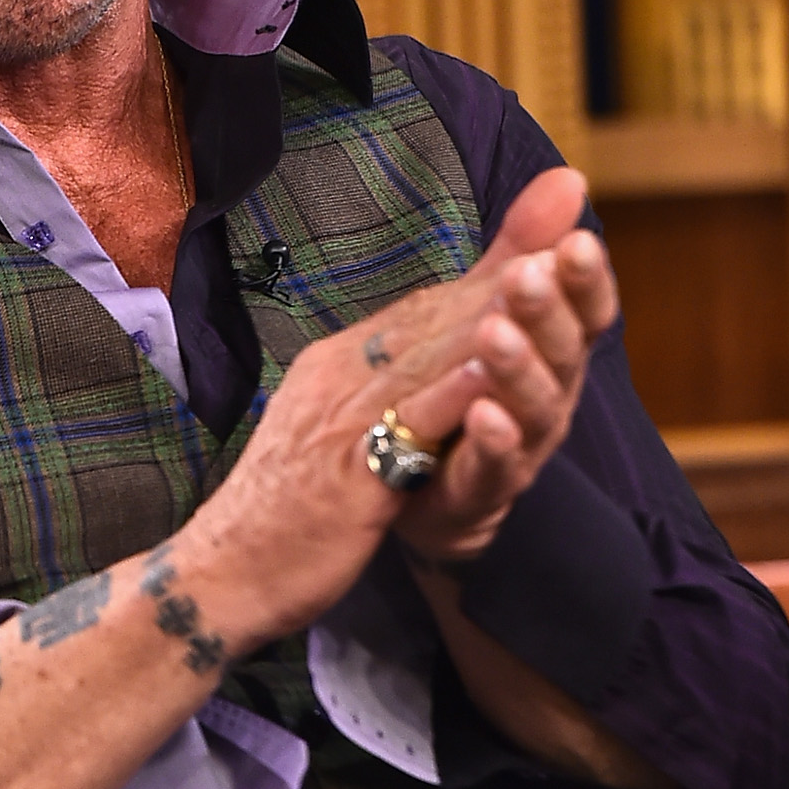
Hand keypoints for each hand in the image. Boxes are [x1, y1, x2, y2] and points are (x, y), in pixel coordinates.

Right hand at [178, 166, 616, 653]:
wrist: (219, 577)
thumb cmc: (281, 517)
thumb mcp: (330, 440)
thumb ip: (375, 400)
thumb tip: (420, 373)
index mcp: (335, 369)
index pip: (421, 313)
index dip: (486, 272)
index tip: (548, 233)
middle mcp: (337, 379)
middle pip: (433, 314)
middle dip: (506, 263)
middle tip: (569, 210)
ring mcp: (340, 421)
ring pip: (429, 353)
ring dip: (495, 307)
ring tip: (554, 268)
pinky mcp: (349, 472)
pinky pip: (410, 424)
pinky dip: (457, 389)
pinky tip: (502, 363)